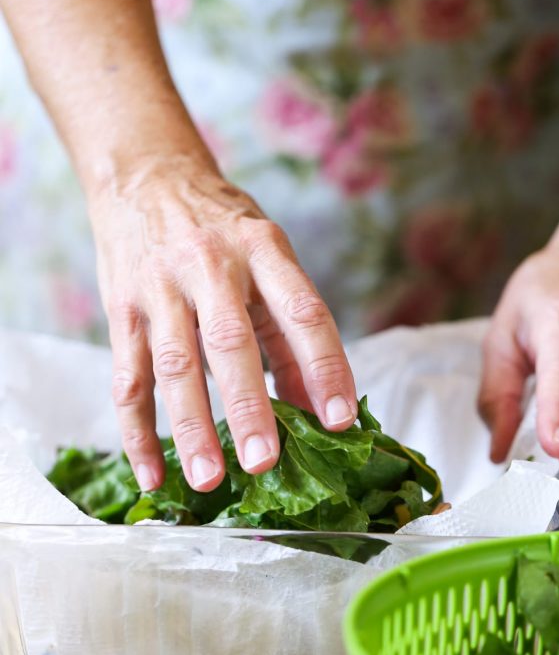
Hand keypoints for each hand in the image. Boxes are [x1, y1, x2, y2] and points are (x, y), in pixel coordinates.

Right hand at [90, 155, 356, 492]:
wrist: (145, 174)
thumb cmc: (221, 229)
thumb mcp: (268, 260)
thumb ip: (291, 334)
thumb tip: (319, 412)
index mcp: (262, 250)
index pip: (303, 312)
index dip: (325, 367)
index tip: (341, 421)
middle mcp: (210, 267)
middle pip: (229, 343)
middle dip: (248, 406)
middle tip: (264, 462)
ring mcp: (160, 290)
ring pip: (173, 366)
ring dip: (190, 427)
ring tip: (208, 480)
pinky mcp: (122, 313)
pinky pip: (127, 379)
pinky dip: (136, 432)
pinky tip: (152, 474)